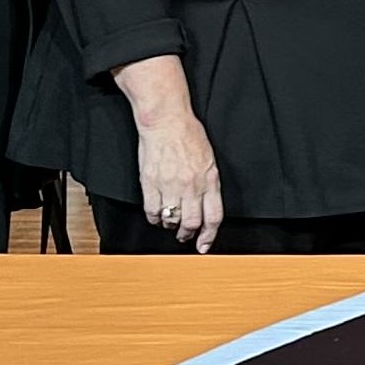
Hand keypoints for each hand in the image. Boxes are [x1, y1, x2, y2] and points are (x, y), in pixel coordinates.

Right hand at [133, 105, 224, 251]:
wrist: (166, 120)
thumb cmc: (188, 134)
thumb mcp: (209, 159)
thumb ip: (209, 182)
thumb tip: (207, 204)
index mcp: (210, 180)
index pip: (214, 216)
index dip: (209, 235)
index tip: (204, 244)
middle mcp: (191, 185)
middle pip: (192, 222)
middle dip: (188, 235)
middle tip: (184, 237)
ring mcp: (170, 184)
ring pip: (171, 218)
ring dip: (170, 225)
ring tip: (169, 223)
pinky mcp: (150, 181)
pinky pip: (152, 209)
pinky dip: (153, 217)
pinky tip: (155, 216)